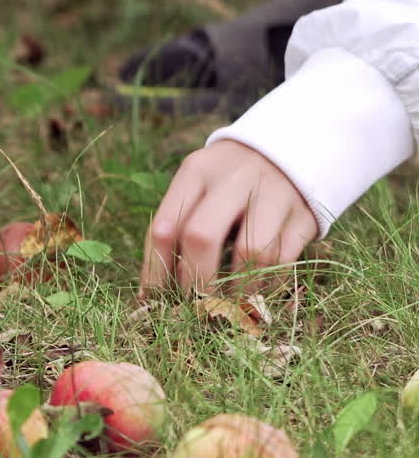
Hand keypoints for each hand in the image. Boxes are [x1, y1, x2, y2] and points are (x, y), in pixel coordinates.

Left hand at [140, 140, 317, 292]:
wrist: (289, 151)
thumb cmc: (227, 182)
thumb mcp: (198, 188)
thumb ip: (177, 227)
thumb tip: (153, 293)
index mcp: (196, 171)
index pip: (165, 225)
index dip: (156, 270)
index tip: (154, 300)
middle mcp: (234, 179)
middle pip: (201, 237)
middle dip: (194, 280)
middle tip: (194, 305)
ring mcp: (273, 195)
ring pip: (251, 253)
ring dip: (236, 288)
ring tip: (227, 303)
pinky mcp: (304, 216)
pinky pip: (283, 260)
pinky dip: (266, 284)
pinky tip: (255, 290)